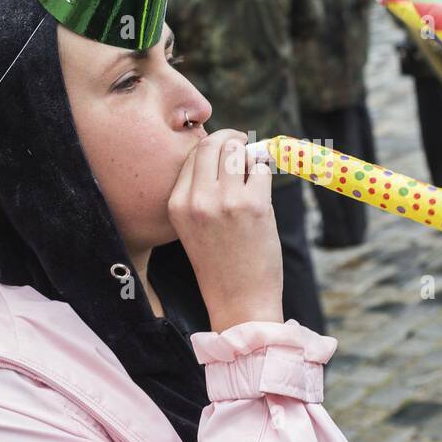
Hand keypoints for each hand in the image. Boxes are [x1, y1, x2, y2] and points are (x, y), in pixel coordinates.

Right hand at [168, 129, 283, 332]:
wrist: (239, 302)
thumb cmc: (220, 263)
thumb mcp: (193, 227)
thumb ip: (200, 191)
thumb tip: (225, 150)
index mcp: (176, 204)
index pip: (191, 155)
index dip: (212, 147)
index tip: (226, 150)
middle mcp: (197, 200)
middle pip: (212, 144)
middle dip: (231, 139)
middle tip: (244, 145)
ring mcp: (226, 201)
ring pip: (238, 151)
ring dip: (250, 155)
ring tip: (255, 170)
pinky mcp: (254, 206)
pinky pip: (262, 168)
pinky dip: (265, 171)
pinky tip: (264, 187)